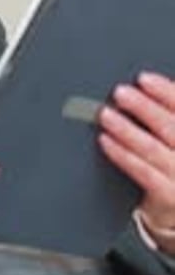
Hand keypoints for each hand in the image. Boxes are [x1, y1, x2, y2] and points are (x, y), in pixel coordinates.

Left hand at [98, 72, 174, 237]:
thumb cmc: (173, 163)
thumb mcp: (174, 135)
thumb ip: (166, 113)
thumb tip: (143, 86)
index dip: (166, 91)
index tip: (143, 78)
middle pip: (170, 126)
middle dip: (143, 106)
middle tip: (120, 93)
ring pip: (152, 148)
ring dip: (126, 129)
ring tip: (106, 114)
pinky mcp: (169, 196)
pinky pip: (143, 172)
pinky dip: (122, 155)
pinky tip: (106, 141)